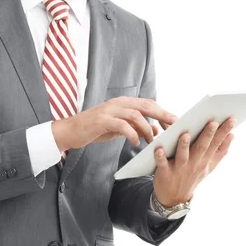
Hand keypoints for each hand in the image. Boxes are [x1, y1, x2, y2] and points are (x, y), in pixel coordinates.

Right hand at [51, 97, 177, 150]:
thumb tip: (154, 129)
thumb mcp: (118, 127)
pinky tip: (136, 142)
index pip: (148, 103)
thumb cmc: (95, 129)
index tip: (175, 122)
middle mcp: (118, 103)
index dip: (163, 111)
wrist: (71, 131)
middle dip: (162, 115)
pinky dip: (132, 133)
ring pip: (136, 115)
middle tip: (173, 126)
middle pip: (146, 105)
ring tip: (151, 140)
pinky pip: (122, 125)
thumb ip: (135, 126)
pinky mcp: (102, 120)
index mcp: (123, 103)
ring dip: (147, 128)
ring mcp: (110, 110)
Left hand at [152, 117, 235, 206]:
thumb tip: (232, 135)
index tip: (231, 119)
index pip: (216, 144)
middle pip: (201, 147)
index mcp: (205, 160)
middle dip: (207, 135)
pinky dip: (160, 157)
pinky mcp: (165, 173)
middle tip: (213, 122)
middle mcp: (194, 164)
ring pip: (182, 155)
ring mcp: (179, 169)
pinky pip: (162, 164)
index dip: (224, 131)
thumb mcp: (209, 166)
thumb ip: (220, 151)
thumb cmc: (192, 176)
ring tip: (185, 134)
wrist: (174, 198)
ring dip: (183, 145)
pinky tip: (159, 149)